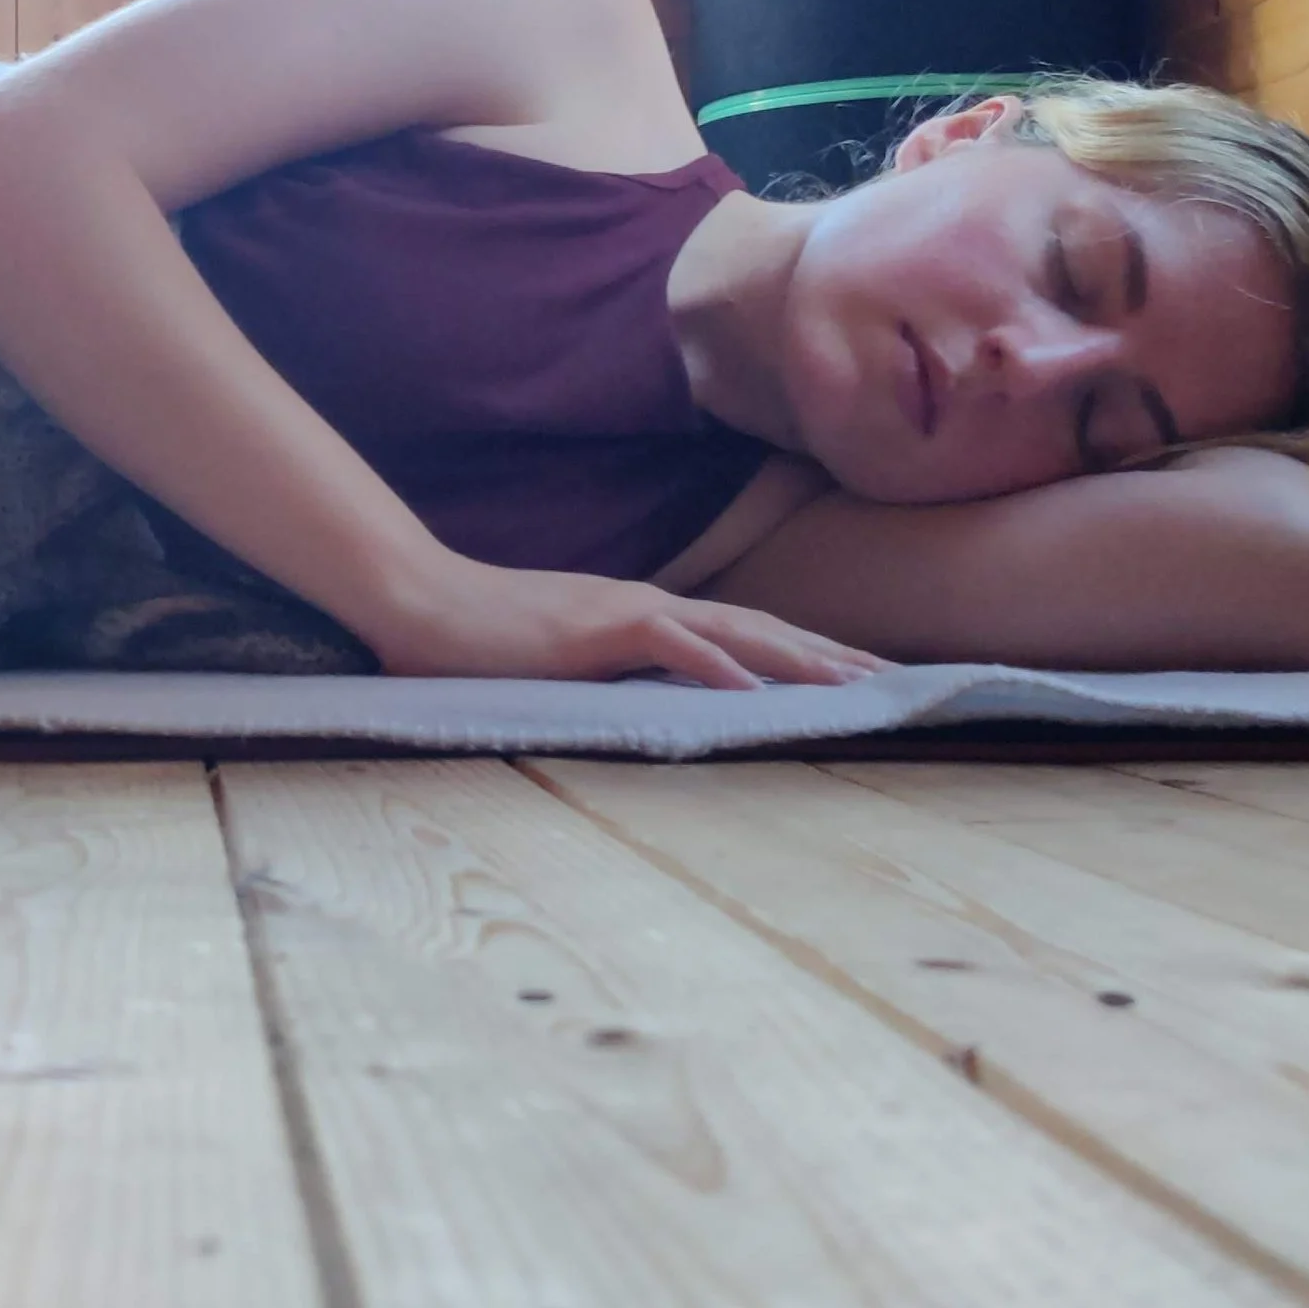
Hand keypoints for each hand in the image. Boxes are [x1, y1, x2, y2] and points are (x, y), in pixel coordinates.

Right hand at [364, 551, 891, 686]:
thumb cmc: (476, 638)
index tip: (853, 673)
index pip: (737, 632)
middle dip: (825, 652)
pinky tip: (752, 683)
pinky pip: (666, 643)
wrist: (418, 602)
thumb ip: (599, 675)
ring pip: (729, 629)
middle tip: (890, 678)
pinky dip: (713, 662)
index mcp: (638, 615)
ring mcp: (620, 611)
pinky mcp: (591, 628)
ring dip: (795, 655)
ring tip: (852, 681)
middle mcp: (643, 604)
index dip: (799, 650)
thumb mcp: (556, 663)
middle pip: (755, 627)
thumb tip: (636, 706)